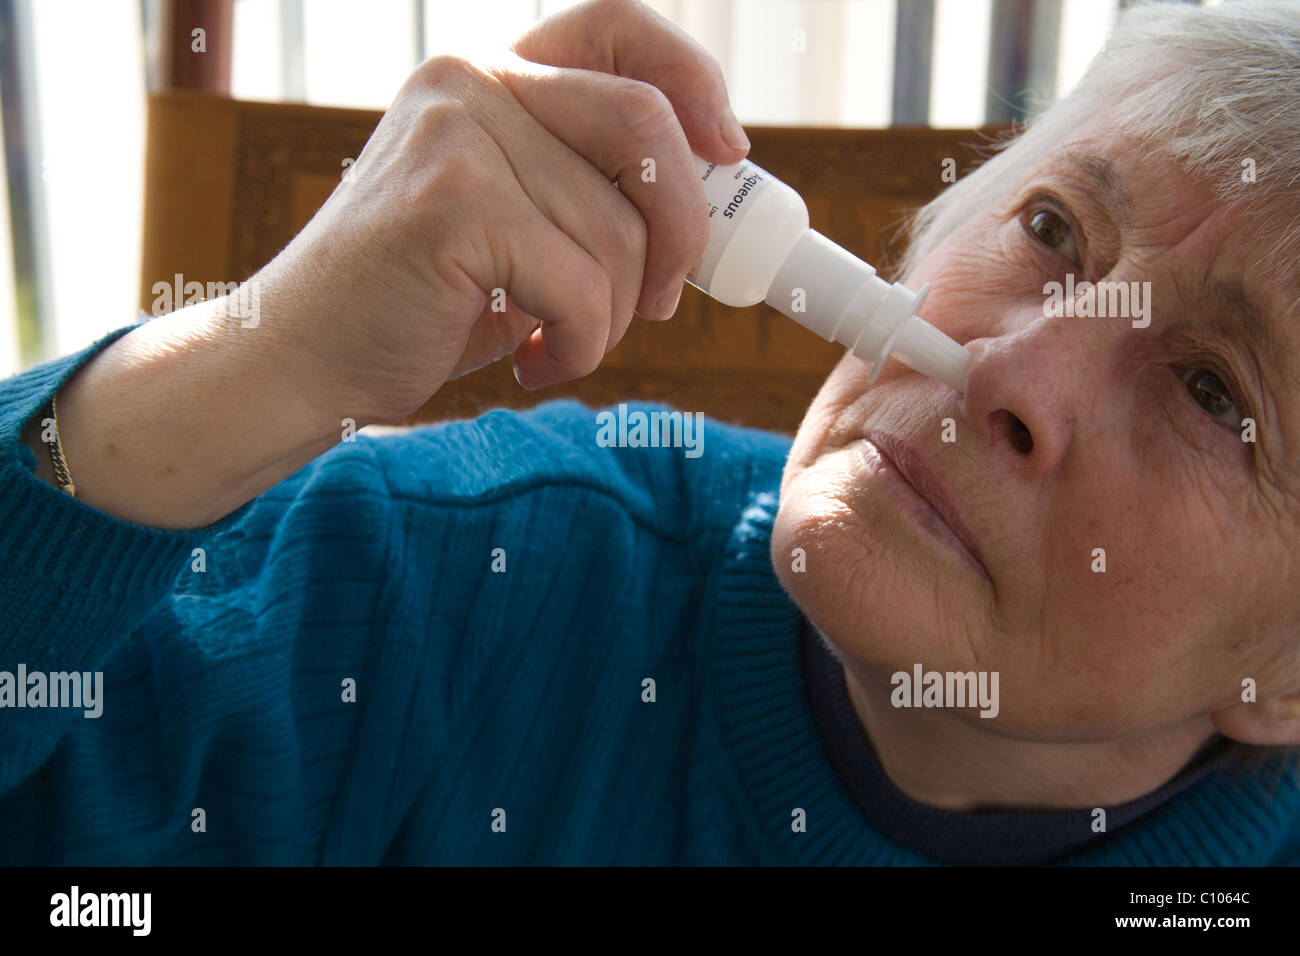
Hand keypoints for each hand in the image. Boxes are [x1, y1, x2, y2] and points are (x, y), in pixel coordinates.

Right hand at [261, 0, 748, 425]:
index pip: (620, 26)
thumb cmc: (424, 298)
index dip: (694, 81)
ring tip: (557, 342)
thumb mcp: (515, 220)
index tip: (727, 153)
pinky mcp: (454, 205)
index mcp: (492, 74)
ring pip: (617, 229)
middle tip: (661, 302)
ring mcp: (458, 134)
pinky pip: (581, 286)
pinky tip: (531, 362)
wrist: (304, 356)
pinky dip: (577, 346)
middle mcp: (472, 80)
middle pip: (645, 126)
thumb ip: (588, 185)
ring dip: (611, 315)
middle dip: (681, 232)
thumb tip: (711, 198)